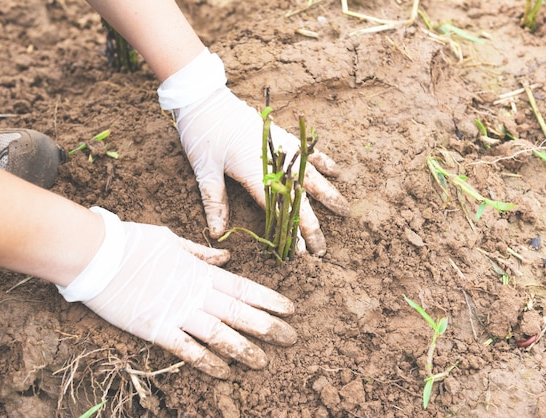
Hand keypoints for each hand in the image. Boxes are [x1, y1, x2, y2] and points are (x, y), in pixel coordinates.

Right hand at [58, 207, 296, 378]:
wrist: (96, 253)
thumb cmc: (132, 241)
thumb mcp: (171, 239)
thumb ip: (200, 252)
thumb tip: (225, 256)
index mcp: (200, 271)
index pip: (243, 287)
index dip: (269, 299)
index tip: (290, 309)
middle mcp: (194, 293)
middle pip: (239, 313)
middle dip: (268, 327)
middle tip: (291, 338)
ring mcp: (176, 312)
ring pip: (219, 334)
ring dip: (244, 349)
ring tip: (264, 362)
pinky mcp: (154, 328)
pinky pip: (186, 349)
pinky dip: (207, 362)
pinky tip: (224, 373)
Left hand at [175, 86, 349, 255]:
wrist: (204, 96)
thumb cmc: (202, 133)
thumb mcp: (204, 170)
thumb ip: (214, 201)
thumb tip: (217, 232)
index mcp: (255, 171)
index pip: (277, 210)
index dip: (289, 232)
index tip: (299, 253)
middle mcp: (274, 160)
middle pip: (299, 198)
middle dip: (312, 226)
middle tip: (322, 250)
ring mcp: (281, 146)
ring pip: (310, 175)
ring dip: (328, 194)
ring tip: (343, 210)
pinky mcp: (280, 136)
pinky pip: (308, 152)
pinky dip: (323, 161)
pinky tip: (335, 172)